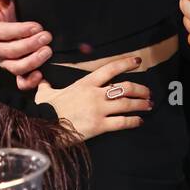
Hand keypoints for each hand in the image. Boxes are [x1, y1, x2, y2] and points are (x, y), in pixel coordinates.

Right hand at [0, 0, 51, 89]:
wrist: (24, 21)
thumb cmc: (14, 9)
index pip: (1, 33)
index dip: (19, 30)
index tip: (37, 26)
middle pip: (8, 52)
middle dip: (28, 45)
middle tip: (47, 37)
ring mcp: (6, 63)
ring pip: (15, 68)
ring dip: (32, 62)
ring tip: (48, 52)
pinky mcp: (18, 73)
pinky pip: (21, 83)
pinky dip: (30, 82)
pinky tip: (41, 75)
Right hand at [37, 56, 152, 140]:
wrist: (45, 127)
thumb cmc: (46, 110)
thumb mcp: (45, 94)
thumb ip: (46, 86)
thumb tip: (41, 80)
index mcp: (86, 83)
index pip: (111, 68)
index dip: (126, 63)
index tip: (138, 61)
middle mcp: (95, 94)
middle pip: (125, 87)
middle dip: (140, 89)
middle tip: (148, 92)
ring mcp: (99, 110)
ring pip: (127, 104)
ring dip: (141, 104)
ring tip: (148, 105)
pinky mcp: (99, 125)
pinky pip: (122, 122)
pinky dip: (133, 121)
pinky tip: (139, 121)